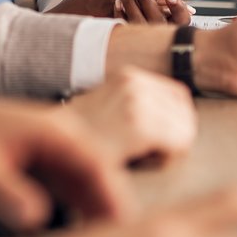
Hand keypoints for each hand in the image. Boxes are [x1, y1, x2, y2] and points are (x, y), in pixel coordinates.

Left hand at [0, 97, 129, 236]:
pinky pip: (78, 195)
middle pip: (104, 179)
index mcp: (53, 130)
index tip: (122, 236)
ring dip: (99, 220)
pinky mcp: (52, 168)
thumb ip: (5, 194)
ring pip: (93, 190)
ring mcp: (60, 153)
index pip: (98, 165)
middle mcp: (65, 138)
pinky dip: (82, 218)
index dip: (114, 200)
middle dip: (113, 215)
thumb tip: (36, 219)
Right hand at [65, 68, 196, 165]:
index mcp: (128, 75)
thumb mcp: (108, 108)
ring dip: (169, 150)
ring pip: (185, 130)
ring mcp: (136, 101)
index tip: (156, 139)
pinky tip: (140, 162)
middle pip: (185, 113)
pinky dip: (165, 160)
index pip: (179, 96)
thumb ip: (138, 104)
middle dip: (174, 137)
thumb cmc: (78, 139)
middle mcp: (134, 82)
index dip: (175, 122)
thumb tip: (178, 120)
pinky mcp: (138, 125)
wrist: (51, 150)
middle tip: (146, 152)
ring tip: (139, 157)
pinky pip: (179, 145)